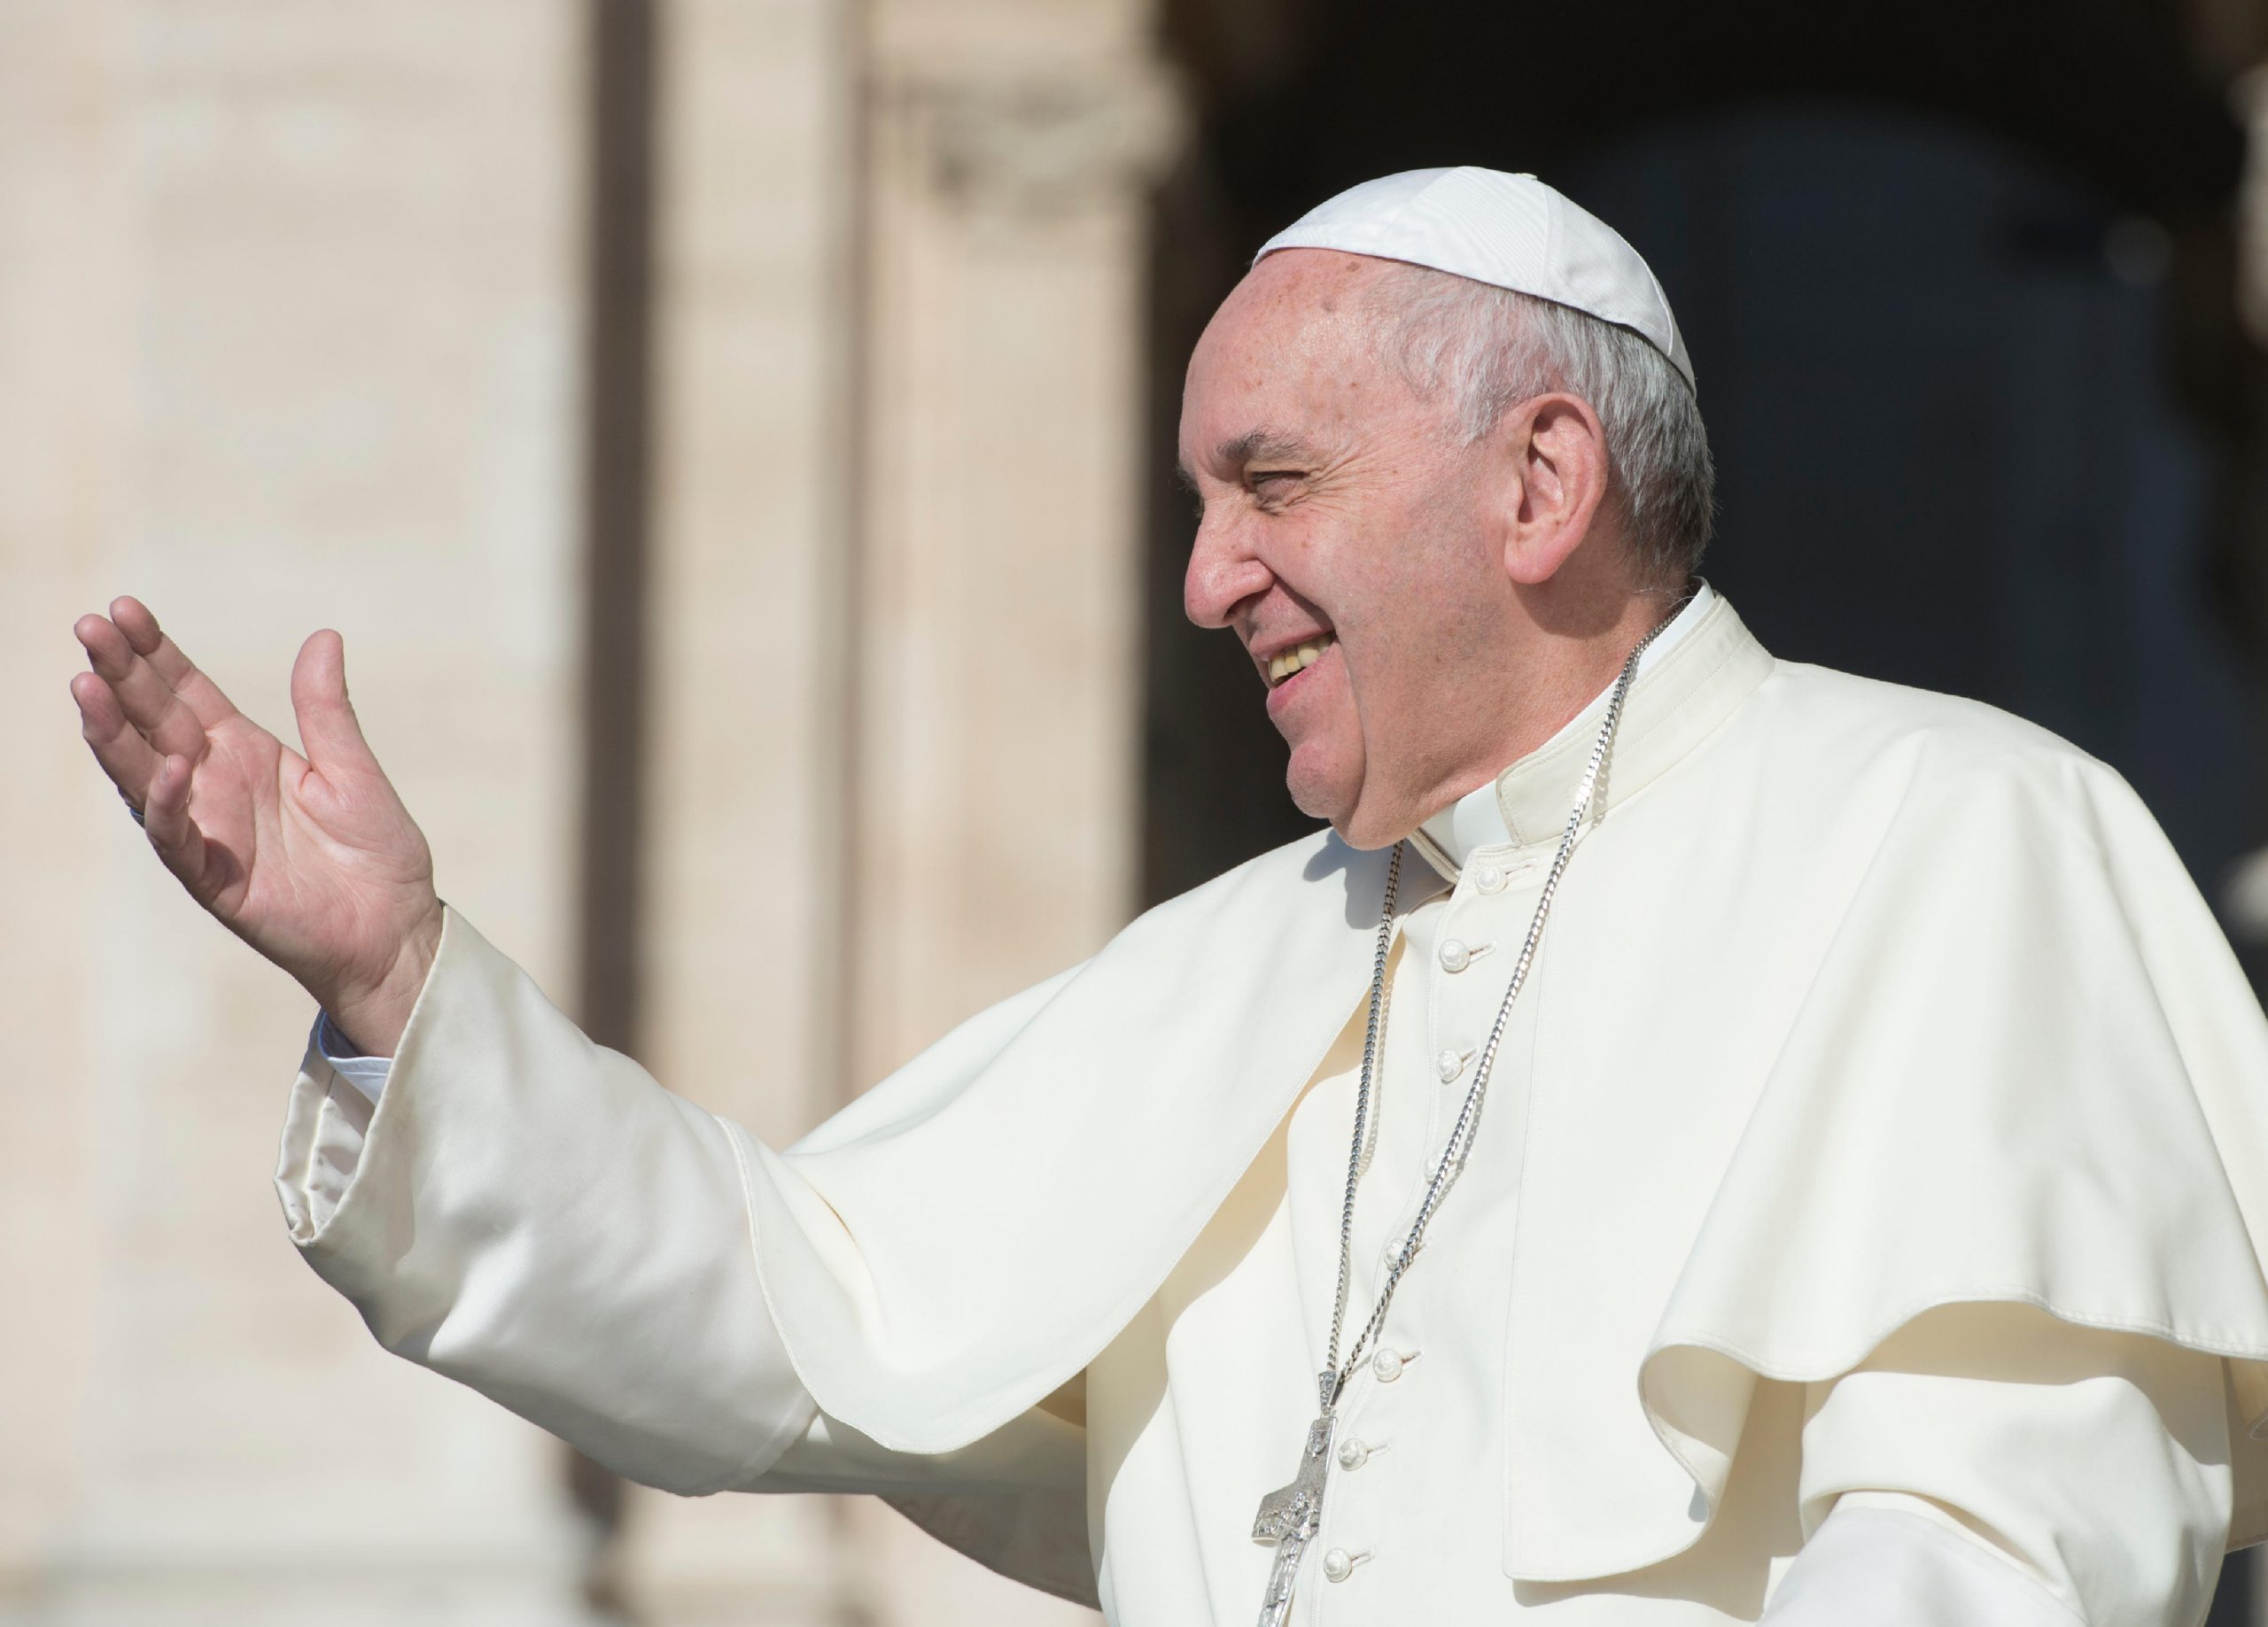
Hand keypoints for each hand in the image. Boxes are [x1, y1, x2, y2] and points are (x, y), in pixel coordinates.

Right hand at [70, 596, 442, 1055]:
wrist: (396, 929)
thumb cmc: (375, 853)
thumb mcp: (353, 769)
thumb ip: (326, 710)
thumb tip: (324, 636)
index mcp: (244, 752)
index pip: (184, 692)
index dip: (154, 653)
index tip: (124, 608)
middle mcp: (214, 785)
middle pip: (153, 721)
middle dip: (120, 675)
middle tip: (90, 627)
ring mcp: (208, 830)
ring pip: (142, 774)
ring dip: (113, 732)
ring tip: (88, 684)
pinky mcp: (214, 878)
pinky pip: (177, 837)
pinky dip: (168, 803)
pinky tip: (170, 766)